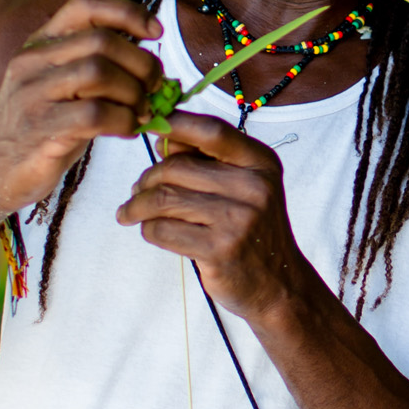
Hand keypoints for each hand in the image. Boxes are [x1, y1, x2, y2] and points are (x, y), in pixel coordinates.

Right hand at [0, 0, 163, 243]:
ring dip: (134, 93)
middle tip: (155, 86)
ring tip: (142, 111)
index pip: (84, 4)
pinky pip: (95, 113)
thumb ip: (91, 63)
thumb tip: (149, 56)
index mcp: (39, 43)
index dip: (127, 11)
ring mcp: (32, 94)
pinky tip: (128, 129)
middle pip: (101, 41)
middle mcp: (32, 61)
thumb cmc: (40, 129)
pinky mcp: (40, 129)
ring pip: (99, 72)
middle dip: (141, 63)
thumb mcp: (59, 86)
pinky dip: (124, 120)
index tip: (155, 31)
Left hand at [117, 111, 320, 323]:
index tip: (148, 124)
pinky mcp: (219, 249)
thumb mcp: (247, 187)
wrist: (278, 284)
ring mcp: (237, 219)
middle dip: (147, 178)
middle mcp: (253, 187)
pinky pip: (162, 230)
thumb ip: (210, 160)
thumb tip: (163, 139)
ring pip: (164, 199)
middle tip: (136, 190)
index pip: (212, 131)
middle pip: (177, 168)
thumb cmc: (253, 230)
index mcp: (260, 163)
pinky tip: (151, 231)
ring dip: (137, 205)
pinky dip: (148, 229)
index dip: (176, 124)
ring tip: (130, 211)